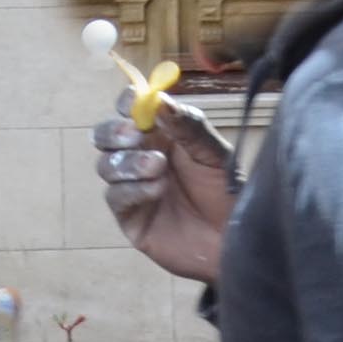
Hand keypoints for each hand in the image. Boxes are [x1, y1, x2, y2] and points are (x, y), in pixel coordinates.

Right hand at [94, 87, 237, 287]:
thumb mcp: (217, 155)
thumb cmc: (231, 195)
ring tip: (158, 167)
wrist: (237, 241)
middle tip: (134, 136)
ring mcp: (131, 185)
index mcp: (162, 134)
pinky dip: (134, 189)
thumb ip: (189, 126)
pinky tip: (158, 190)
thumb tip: (159, 100)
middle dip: (113, 131)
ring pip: (105, 164)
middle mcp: (141, 156)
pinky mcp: (128, 215)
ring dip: (128, 162)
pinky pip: (115, 196)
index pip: (132, 109)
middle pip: (105, 134)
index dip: (128, 101)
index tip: (135, 102)